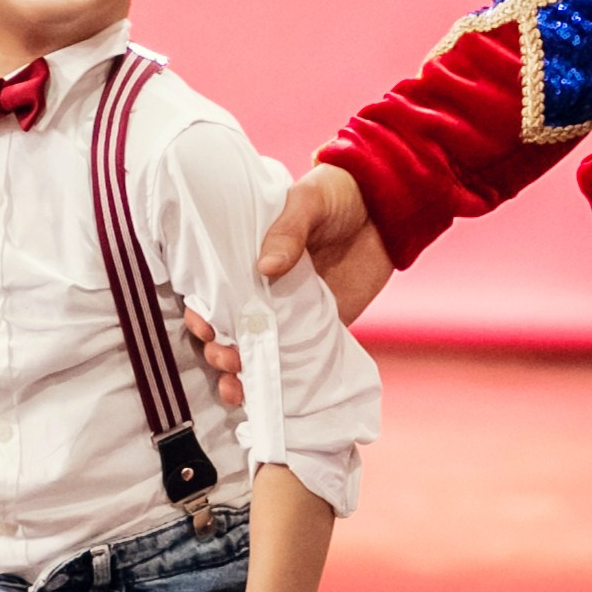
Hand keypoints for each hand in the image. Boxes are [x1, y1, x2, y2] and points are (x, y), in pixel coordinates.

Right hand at [185, 166, 391, 408]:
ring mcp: (294, 314)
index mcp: (249, 258)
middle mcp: (266, 291)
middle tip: (225, 357)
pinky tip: (267, 397)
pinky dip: (284, 382)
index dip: (203, 311)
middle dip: (219, 349)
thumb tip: (265, 267)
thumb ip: (288, 231)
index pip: (215, 291)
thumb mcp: (308, 201)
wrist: (389, 207)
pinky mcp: (324, 329)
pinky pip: (301, 361)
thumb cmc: (339, 195)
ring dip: (241, 373)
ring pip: (259, 352)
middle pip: (231, 328)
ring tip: (236, 386)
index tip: (202, 323)